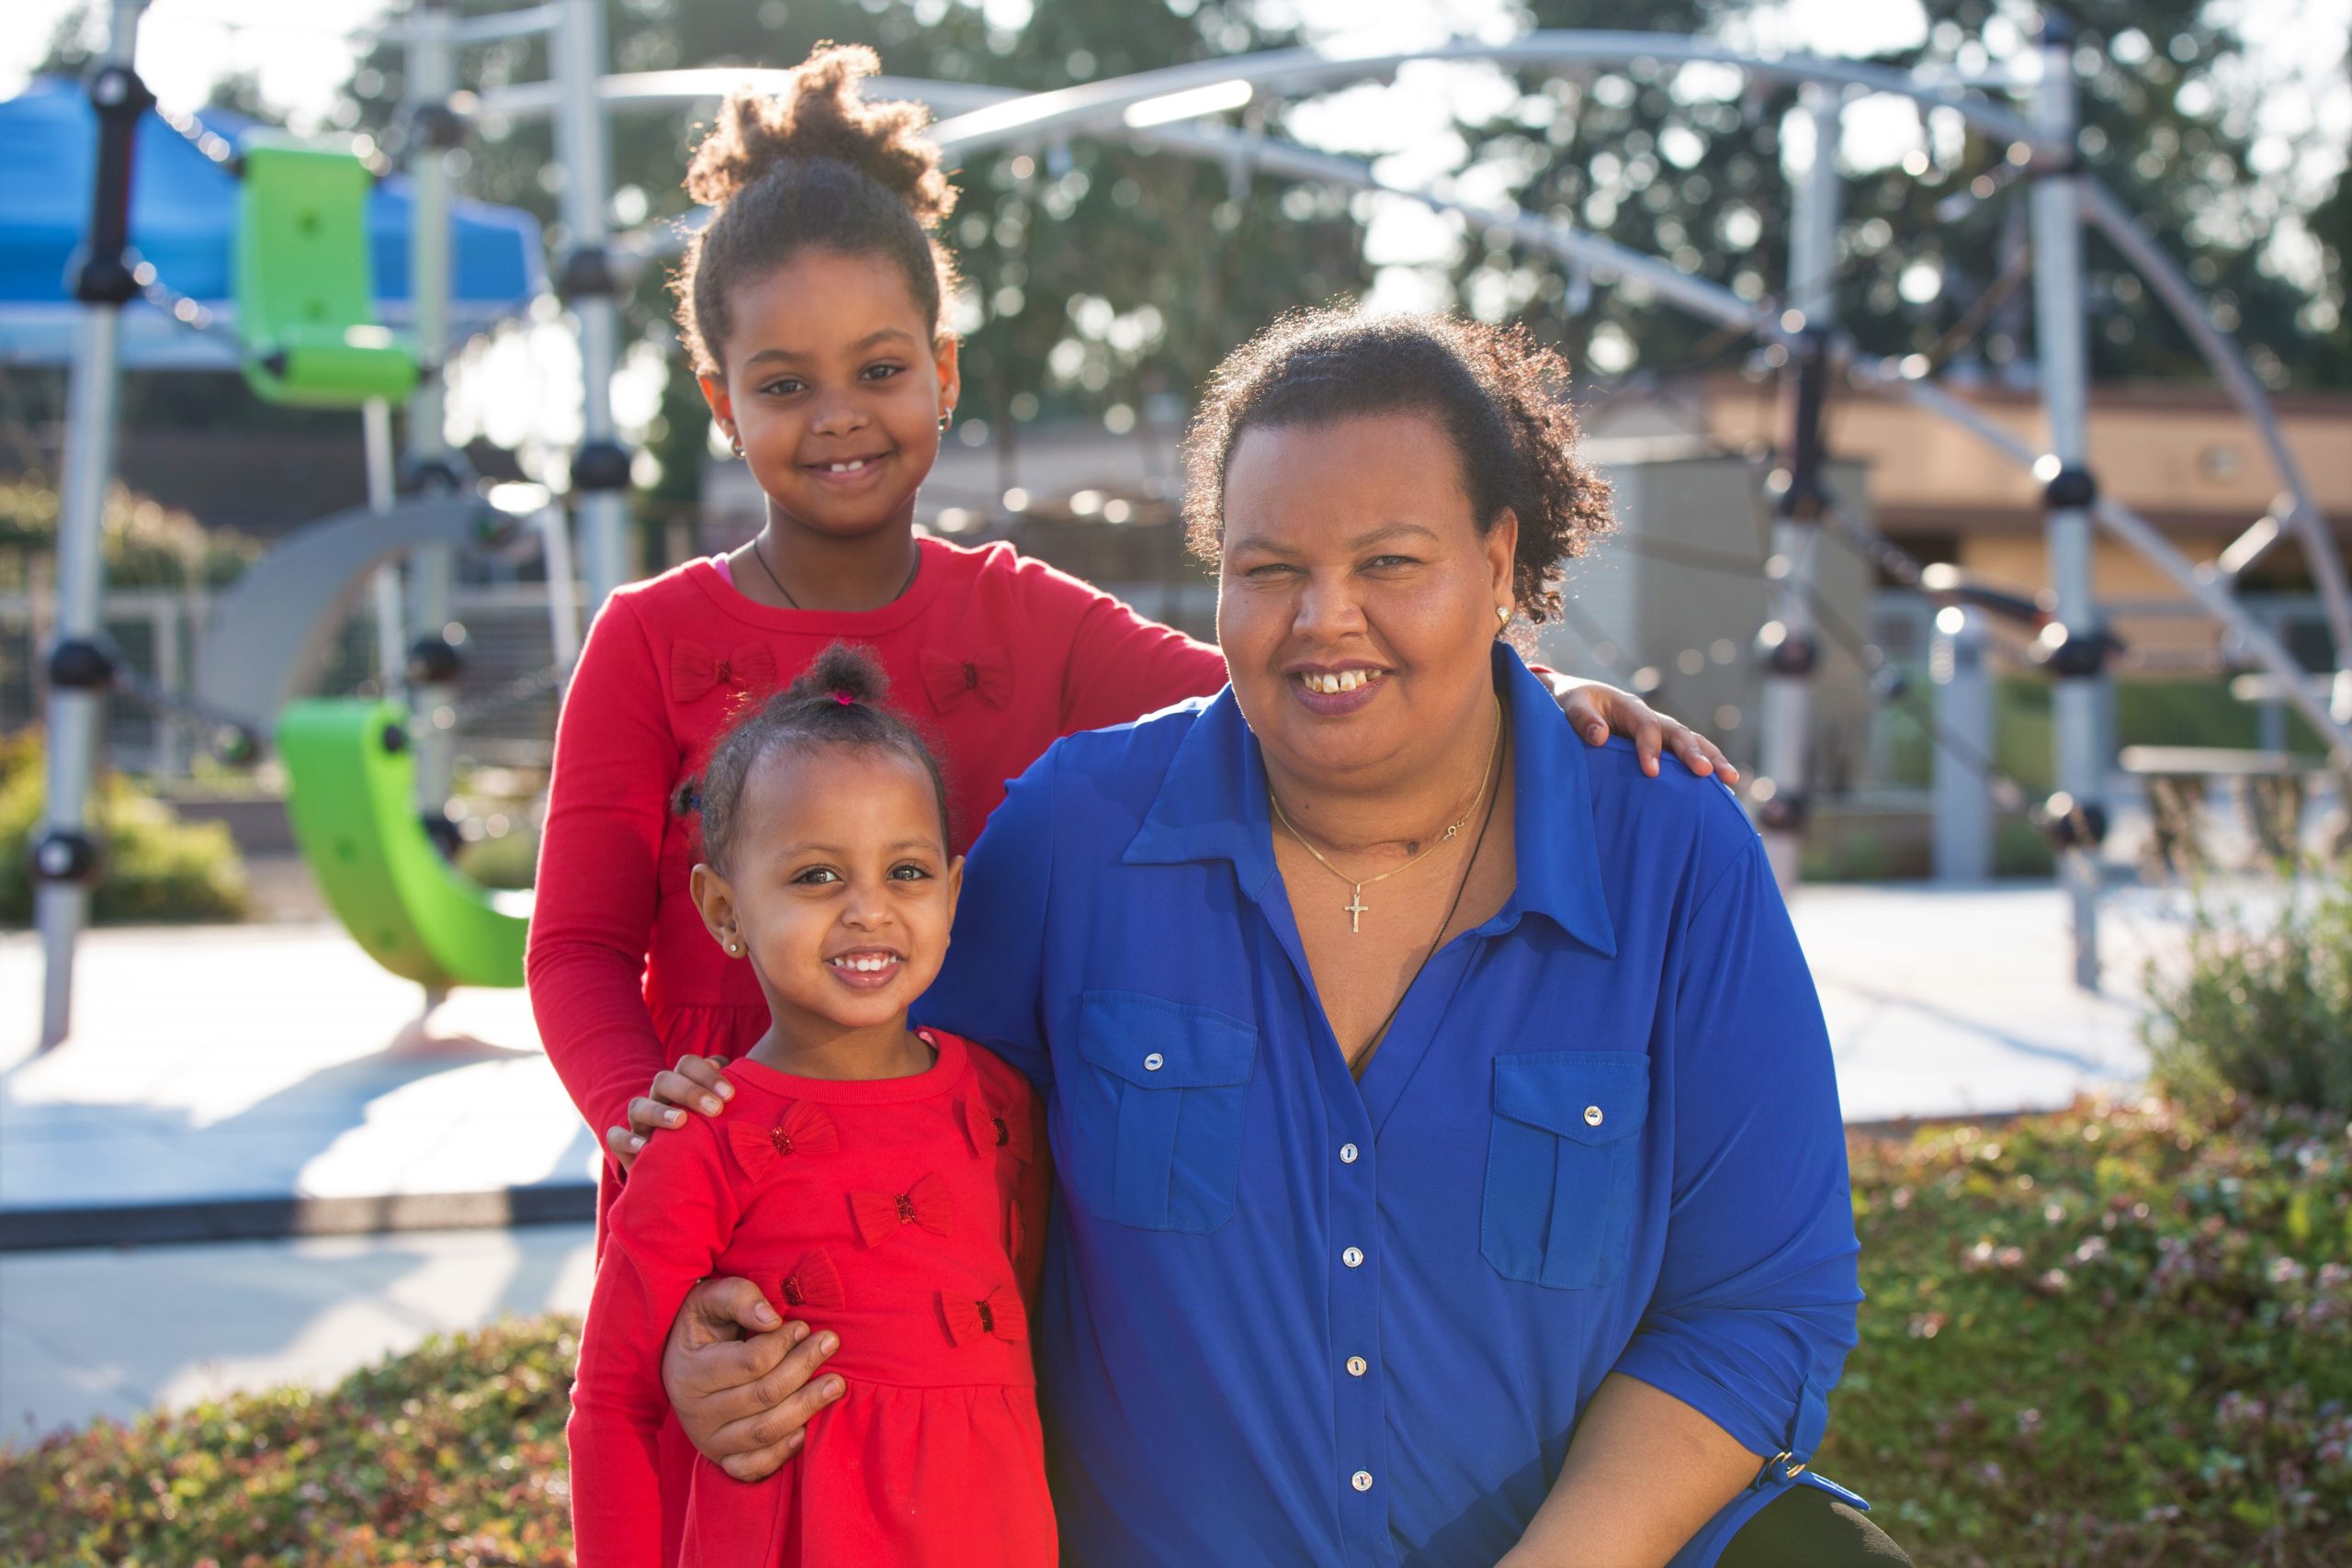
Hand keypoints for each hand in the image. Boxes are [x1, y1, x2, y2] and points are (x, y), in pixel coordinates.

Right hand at [605, 1053, 732, 1169]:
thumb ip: (729, 1097)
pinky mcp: (626, 1148)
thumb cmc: (711, 1139)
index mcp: (682, 1086)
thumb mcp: (723, 1118)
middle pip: (663, 1080)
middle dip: (690, 1091)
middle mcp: (659, 1099)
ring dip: (659, 1111)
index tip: (730, 1094)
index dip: (706, 1073)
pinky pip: (615, 1137)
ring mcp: (640, 1123)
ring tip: (681, 1121)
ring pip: (637, 1106)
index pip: (688, 1064)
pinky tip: (644, 1147)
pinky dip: (626, 1140)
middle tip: (716, 1109)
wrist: (684, 1176)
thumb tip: (739, 1078)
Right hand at [661, 1276, 846, 1481]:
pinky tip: (806, 1432)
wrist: (683, 1363)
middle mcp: (695, 1413)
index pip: (749, 1362)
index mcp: (689, 1372)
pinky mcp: (722, 1459)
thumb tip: (772, 1318)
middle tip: (831, 1343)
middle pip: (763, 1396)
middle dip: (804, 1367)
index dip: (783, 1343)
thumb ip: (739, 1298)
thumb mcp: (710, 1299)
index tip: (803, 1326)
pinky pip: (753, 1467)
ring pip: (764, 1432)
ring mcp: (708, 1441)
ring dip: (805, 1408)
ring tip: (836, 1384)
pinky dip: (781, 1454)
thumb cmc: (704, 1325)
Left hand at [1547, 675, 1740, 786]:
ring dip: (1712, 758)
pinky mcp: (1661, 746)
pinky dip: (1706, 765)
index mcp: (1629, 706)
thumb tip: (1599, 737)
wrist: (1576, 699)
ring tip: (1731, 780)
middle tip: (1705, 773)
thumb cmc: (1572, 703)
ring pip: (1692, 741)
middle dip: (1692, 753)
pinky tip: (1723, 788)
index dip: (1650, 748)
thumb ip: (1582, 719)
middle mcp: (1650, 717)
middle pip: (1678, 732)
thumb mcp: (1570, 705)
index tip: (1651, 772)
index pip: (1646, 726)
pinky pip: (1686, 754)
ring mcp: (1659, 731)